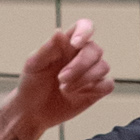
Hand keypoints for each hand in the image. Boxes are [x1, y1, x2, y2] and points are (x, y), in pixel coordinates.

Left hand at [9, 20, 113, 135]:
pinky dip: (95, 89)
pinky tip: (78, 94)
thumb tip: (59, 31)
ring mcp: (91, 73)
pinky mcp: (96, 90)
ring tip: (64, 88)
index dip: (85, 31)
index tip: (75, 44)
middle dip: (79, 65)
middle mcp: (82, 55)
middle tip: (60, 79)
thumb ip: (47, 48)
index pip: (85, 27)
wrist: (33, 112)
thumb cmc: (32, 84)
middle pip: (95, 50)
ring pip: (103, 66)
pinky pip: (108, 84)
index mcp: (67, 44)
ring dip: (84, 78)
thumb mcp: (34, 65)